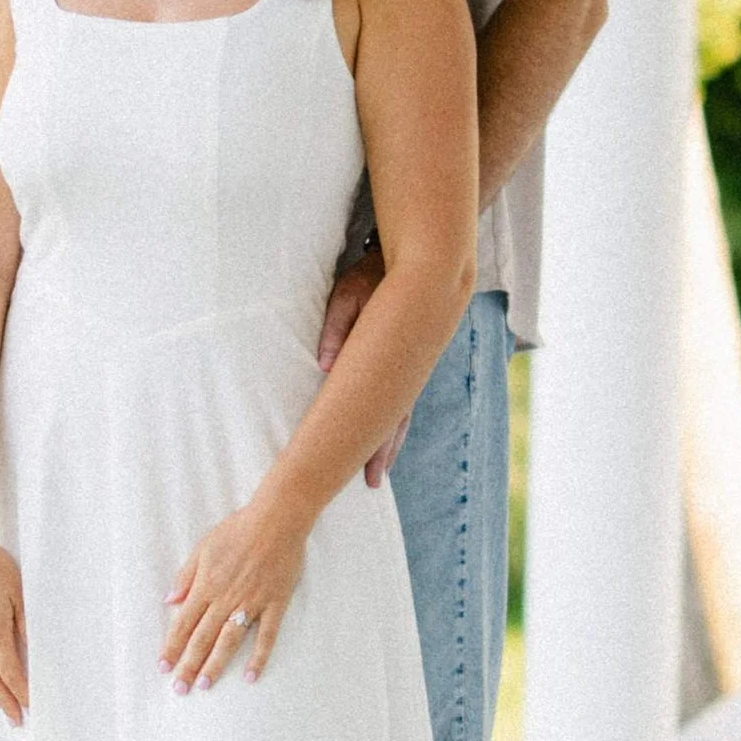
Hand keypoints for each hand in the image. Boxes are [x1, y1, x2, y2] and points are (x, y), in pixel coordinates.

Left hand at [162, 490, 308, 691]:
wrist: (276, 519)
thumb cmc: (237, 530)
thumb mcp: (203, 548)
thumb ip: (186, 577)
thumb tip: (170, 601)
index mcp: (206, 586)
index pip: (183, 623)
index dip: (172, 647)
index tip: (164, 667)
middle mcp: (226, 599)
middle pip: (203, 638)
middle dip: (189, 665)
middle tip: (180, 689)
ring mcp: (251, 603)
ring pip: (229, 641)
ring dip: (216, 664)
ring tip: (205, 685)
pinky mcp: (275, 604)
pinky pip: (266, 636)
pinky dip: (259, 657)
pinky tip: (250, 676)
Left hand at [317, 247, 407, 485]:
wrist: (415, 256)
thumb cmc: (374, 273)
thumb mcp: (349, 292)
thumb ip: (337, 326)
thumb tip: (324, 366)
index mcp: (392, 358)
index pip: (384, 411)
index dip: (377, 444)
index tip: (370, 473)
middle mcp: (405, 369)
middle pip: (394, 419)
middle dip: (383, 452)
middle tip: (373, 483)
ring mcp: (408, 365)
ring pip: (399, 411)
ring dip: (388, 439)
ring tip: (378, 470)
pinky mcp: (406, 359)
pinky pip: (398, 395)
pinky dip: (392, 417)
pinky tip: (385, 431)